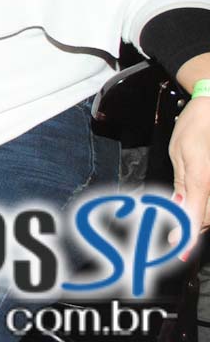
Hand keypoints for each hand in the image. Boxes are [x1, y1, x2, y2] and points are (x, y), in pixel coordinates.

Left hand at [168, 97, 209, 256]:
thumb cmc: (195, 127)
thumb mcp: (179, 154)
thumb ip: (181, 185)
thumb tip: (178, 208)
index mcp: (203, 180)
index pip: (194, 217)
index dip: (186, 237)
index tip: (176, 250)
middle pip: (206, 219)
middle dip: (190, 229)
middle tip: (172, 237)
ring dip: (198, 219)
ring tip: (180, 223)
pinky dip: (205, 208)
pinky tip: (194, 208)